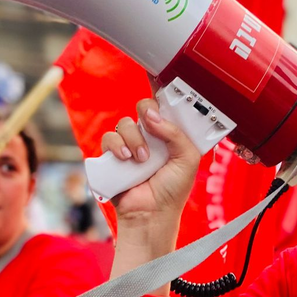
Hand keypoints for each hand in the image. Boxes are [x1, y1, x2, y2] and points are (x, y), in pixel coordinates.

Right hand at [100, 98, 201, 224]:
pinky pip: (109, 137)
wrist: (151, 214)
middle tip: (151, 126)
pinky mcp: (114, 155)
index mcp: (170, 136)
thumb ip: (176, 134)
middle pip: (143, 107)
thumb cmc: (172, 191)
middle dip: (147, 113)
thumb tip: (153, 117)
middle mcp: (151, 138)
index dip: (163, 92)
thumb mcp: (187, 160)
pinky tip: (125, 159)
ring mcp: (131, 145)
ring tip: (141, 159)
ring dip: (134, 138)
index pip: (167, 107)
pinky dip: (116, 145)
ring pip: (126, 122)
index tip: (162, 82)